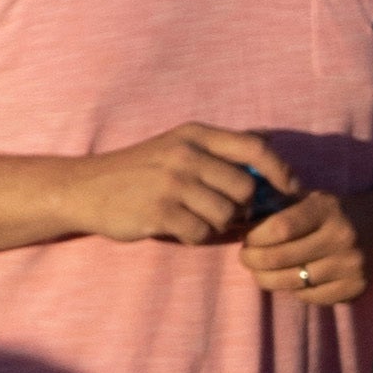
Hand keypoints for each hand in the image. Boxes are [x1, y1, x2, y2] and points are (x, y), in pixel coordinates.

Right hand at [67, 122, 290, 247]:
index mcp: (195, 135)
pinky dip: (196, 237)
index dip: (281, 171)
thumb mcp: (176, 147)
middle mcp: (185, 155)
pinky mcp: (159, 212)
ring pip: (226, 214)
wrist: (83, 188)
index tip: (289, 190)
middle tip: (225, 213)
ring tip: (196, 219)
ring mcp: (171, 183)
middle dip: (242, 207)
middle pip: (244, 189)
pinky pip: (201, 233)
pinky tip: (178, 228)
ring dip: (218, 225)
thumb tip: (273, 171)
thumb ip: (219, 153)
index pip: (255, 149)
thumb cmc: (138, 171)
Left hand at [236, 181, 372, 308]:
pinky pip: (309, 297)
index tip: (246, 237)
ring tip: (260, 270)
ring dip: (266, 278)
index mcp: (328, 209)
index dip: (255, 237)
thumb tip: (237, 219)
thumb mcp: (308, 199)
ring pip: (291, 282)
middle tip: (246, 257)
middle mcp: (344, 237)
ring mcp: (352, 265)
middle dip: (252, 260)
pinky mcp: (355, 288)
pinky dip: (293, 290)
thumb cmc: (329, 213)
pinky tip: (291, 278)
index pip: (280, 228)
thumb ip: (277, 206)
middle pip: (280, 258)